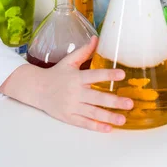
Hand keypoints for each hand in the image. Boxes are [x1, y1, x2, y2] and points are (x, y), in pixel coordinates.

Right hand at [0, 36, 132, 132]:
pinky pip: (84, 123)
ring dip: (109, 117)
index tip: (122, 74)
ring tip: (123, 119)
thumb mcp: (69, 60)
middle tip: (130, 103)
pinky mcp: (68, 117)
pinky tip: (108, 129)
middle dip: (114, 101)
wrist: (37, 89)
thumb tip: (96, 38)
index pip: (95, 75)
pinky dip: (96, 126)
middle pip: (97, 98)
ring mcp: (72, 106)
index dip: (108, 75)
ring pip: (93, 113)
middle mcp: (75, 93)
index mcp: (76, 77)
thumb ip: (84, 51)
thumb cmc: (56, 73)